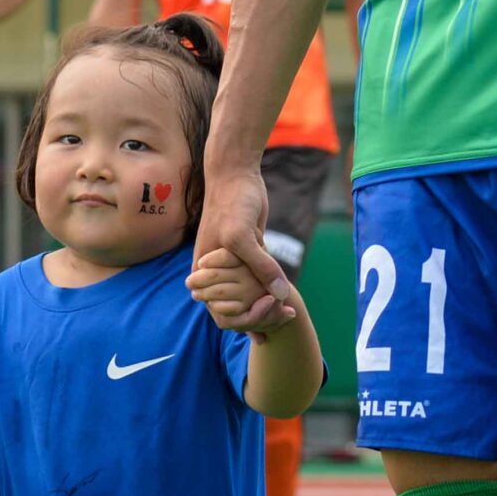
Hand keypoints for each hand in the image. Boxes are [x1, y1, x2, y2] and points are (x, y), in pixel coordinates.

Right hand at [193, 157, 295, 330]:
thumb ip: (260, 266)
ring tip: (289, 312)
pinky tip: (286, 299)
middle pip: (237, 312)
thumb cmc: (232, 203)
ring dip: (268, 308)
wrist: (235, 175)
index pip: (224, 315)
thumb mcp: (241, 236)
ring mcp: (234, 266)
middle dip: (261, 318)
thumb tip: (280, 294)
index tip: (273, 309)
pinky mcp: (250, 255)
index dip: (248, 320)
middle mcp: (217, 274)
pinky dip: (271, 292)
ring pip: (250, 298)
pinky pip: (259, 281)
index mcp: (206, 275)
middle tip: (288, 315)